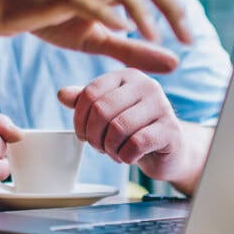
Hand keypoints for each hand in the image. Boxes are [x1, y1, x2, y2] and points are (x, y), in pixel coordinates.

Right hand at [0, 0, 233, 72]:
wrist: (1, 11)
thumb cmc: (52, 20)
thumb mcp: (99, 40)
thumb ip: (136, 50)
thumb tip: (177, 63)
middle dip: (173, 2)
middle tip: (189, 37)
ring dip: (142, 5)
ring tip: (156, 35)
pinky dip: (104, 10)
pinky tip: (120, 27)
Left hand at [57, 69, 193, 183]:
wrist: (168, 150)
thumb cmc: (134, 129)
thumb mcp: (108, 112)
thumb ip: (85, 101)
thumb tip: (61, 94)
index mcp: (127, 76)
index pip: (90, 93)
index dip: (79, 119)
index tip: (82, 134)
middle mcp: (147, 86)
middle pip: (102, 110)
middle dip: (93, 135)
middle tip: (98, 147)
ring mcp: (162, 106)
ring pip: (118, 128)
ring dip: (109, 148)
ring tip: (113, 152)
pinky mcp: (171, 130)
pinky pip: (136, 144)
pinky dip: (125, 156)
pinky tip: (128, 157)